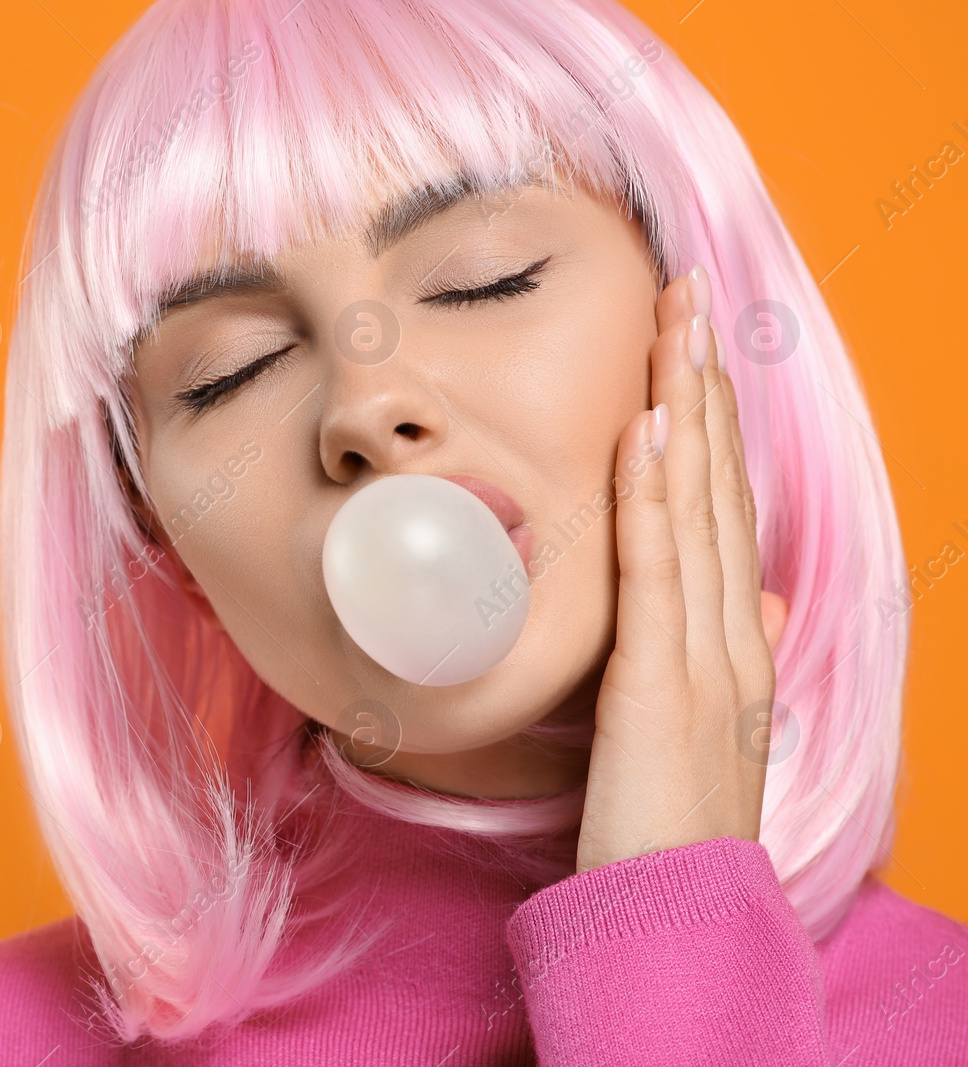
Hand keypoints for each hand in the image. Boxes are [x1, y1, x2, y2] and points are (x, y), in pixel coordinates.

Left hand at [576, 265, 789, 874]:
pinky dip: (656, 495)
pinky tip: (651, 430)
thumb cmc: (674, 823)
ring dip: (687, 409)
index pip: (725, 507)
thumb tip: (763, 603)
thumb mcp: (708, 727)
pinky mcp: (662, 681)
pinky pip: (658, 570)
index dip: (714, 420)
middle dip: (704, 384)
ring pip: (699, 508)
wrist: (676, 914)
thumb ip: (732, 655)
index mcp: (737, 638)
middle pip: (720, 486)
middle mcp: (733, 631)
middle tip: (687, 294)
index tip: (695, 345)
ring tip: (675, 326)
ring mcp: (706, 653)